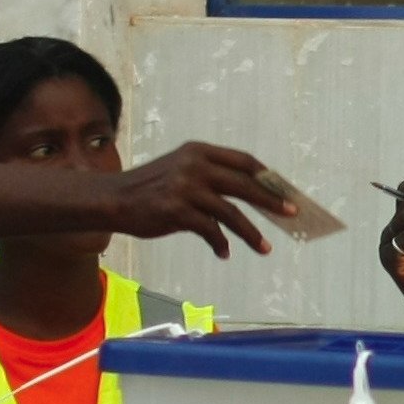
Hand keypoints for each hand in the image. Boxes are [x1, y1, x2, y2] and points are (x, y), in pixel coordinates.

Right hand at [110, 142, 293, 257]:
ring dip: (251, 233)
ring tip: (265, 248)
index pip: (244, 161)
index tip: (285, 191)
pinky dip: (221, 244)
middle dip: (272, 201)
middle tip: (291, 214)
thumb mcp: (181, 169)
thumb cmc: (153, 188)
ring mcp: (185, 188)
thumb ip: (212, 177)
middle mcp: (194, 166)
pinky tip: (225, 252)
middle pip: (245, 185)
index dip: (268, 177)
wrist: (112, 199)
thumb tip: (256, 195)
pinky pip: (210, 231)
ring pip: (232, 213)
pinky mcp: (176, 211)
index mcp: (199, 151)